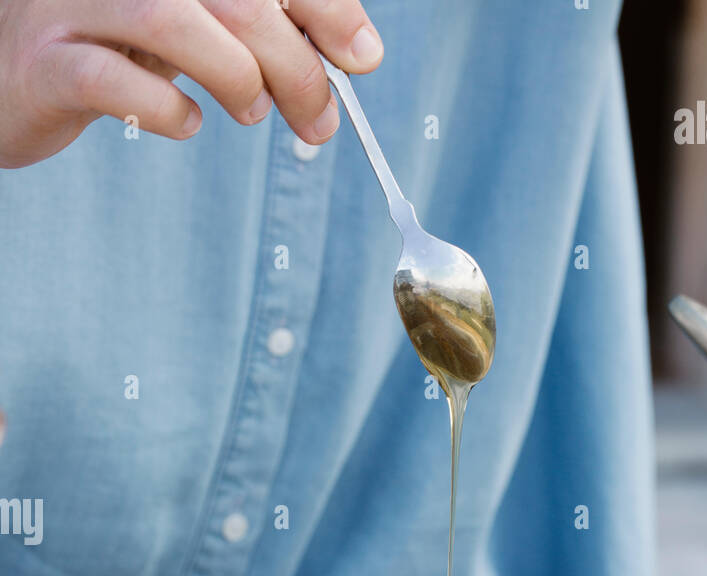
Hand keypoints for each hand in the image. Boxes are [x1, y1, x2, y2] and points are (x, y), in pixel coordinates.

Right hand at [0, 0, 382, 167]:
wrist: (7, 75)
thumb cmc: (112, 47)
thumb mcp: (192, 25)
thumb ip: (262, 28)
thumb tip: (355, 53)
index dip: (325, 5)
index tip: (362, 57)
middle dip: (295, 63)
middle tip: (318, 121)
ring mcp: (75, 4)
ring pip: (174, 21)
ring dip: (236, 77)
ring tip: (252, 111)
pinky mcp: (48, 63)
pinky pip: (116, 82)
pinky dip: (168, 112)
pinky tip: (186, 125)